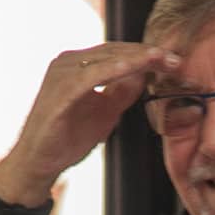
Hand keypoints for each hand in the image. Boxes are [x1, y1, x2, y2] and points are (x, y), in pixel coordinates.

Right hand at [0, 42, 180, 203]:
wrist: (38, 164)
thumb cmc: (67, 138)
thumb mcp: (105, 112)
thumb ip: (123, 92)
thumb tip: (146, 75)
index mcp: (78, 65)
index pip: (118, 53)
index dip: (147, 55)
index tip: (174, 61)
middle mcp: (68, 62)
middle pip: (115, 51)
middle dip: (147, 54)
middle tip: (175, 59)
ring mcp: (61, 73)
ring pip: (106, 58)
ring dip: (136, 58)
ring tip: (162, 59)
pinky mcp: (59, 89)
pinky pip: (91, 75)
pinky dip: (115, 70)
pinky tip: (135, 69)